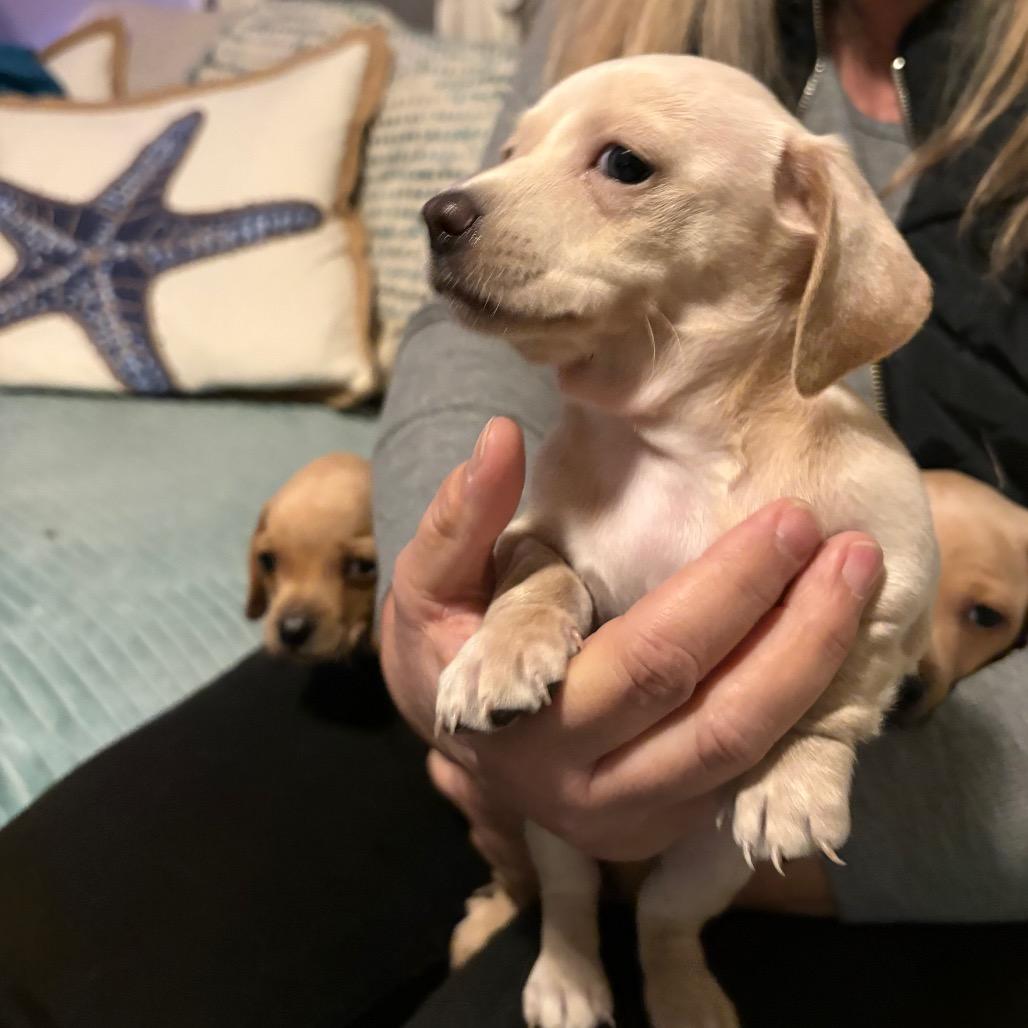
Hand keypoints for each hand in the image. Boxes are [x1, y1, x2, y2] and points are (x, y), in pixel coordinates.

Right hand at [380, 418, 882, 862]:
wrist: (454, 726)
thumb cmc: (443, 641)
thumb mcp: (430, 581)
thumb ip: (462, 516)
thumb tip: (500, 437)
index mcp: (527, 728)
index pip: (649, 660)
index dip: (728, 591)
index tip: (790, 518)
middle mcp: (586, 792)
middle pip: (720, 720)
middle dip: (799, 631)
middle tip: (850, 551)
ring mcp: (634, 822)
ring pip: (748, 757)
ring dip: (816, 670)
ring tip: (858, 585)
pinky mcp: (667, 827)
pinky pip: (751, 776)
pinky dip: (800, 709)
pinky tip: (829, 641)